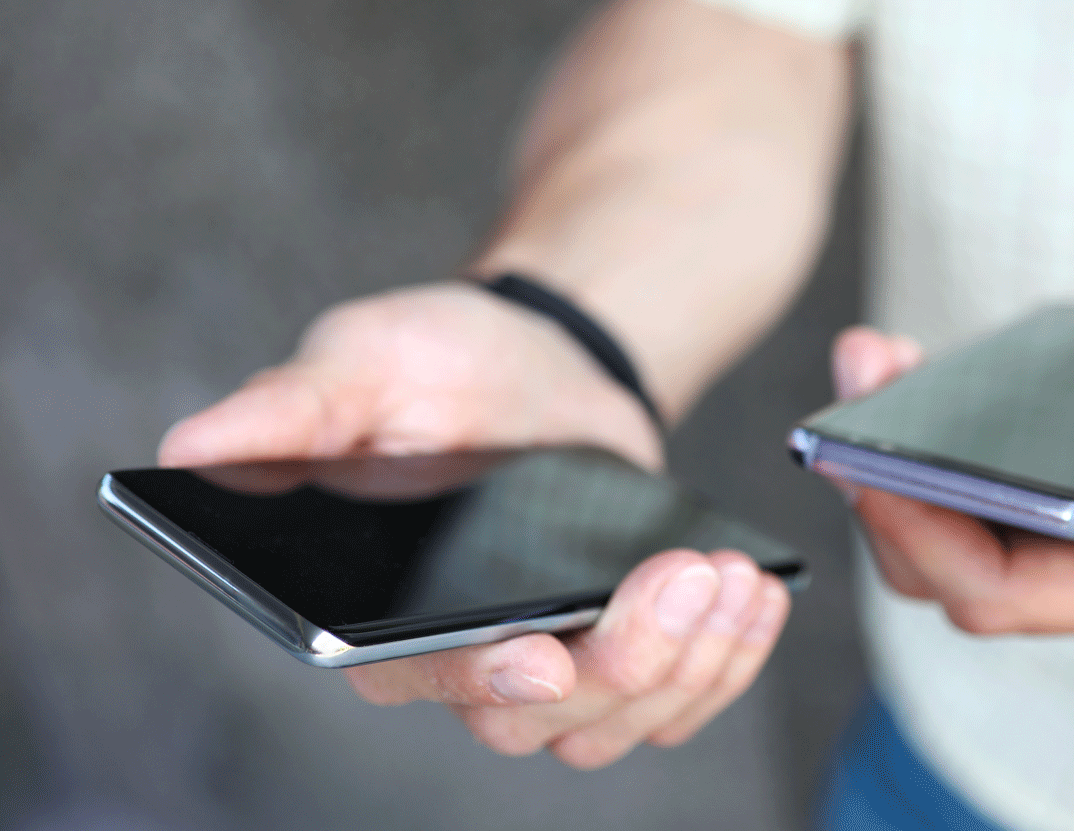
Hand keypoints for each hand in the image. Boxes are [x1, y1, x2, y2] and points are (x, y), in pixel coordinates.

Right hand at [159, 283, 790, 766]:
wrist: (540, 361)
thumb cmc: (438, 363)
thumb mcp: (364, 361)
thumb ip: (294, 409)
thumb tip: (189, 443)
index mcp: (383, 610)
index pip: (424, 675)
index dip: (480, 676)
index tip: (540, 651)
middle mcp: (466, 658)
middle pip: (545, 718)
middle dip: (627, 659)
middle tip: (684, 574)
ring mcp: (556, 662)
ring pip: (625, 722)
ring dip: (693, 659)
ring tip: (731, 577)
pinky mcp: (625, 648)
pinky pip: (684, 695)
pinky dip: (730, 658)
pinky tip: (758, 594)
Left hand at [833, 326, 1073, 637]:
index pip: (993, 592)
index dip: (919, 536)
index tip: (869, 464)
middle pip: (947, 564)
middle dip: (883, 486)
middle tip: (851, 389)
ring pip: (952, 522)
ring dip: (897, 453)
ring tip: (870, 359)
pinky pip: (979, 484)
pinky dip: (934, 435)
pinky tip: (919, 370)